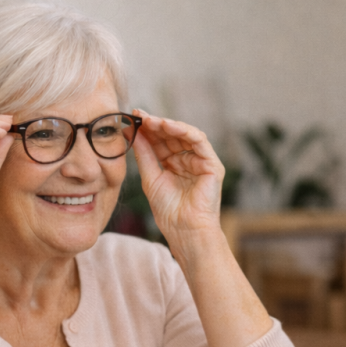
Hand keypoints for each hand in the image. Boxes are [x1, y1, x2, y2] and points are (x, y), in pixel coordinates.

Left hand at [131, 110, 224, 241]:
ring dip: (168, 125)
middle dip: (156, 125)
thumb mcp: (150, 178)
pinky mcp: (212, 164)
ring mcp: (201, 162)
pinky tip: (167, 125)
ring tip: (151, 120)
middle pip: (172, 136)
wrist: (184, 230)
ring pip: (185, 135)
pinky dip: (183, 130)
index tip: (132, 119)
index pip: (161, 142)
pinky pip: (199, 141)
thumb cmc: (168, 211)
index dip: (147, 130)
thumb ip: (144, 154)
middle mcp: (188, 161)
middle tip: (140, 116)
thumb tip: (133, 133)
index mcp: (173, 165)